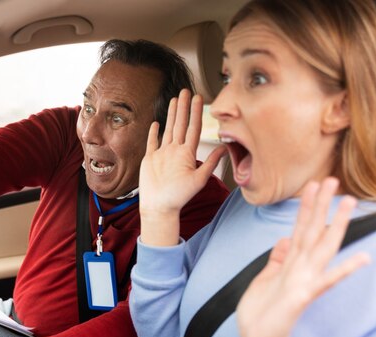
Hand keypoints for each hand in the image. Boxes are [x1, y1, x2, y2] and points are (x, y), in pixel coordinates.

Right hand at [139, 89, 226, 245]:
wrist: (160, 207)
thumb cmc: (179, 197)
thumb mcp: (199, 179)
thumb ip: (211, 162)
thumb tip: (225, 148)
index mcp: (187, 154)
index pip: (193, 128)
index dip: (196, 112)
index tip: (199, 98)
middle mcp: (176, 151)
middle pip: (181, 124)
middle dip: (184, 107)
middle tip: (187, 91)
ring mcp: (163, 154)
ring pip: (168, 129)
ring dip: (171, 114)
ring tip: (174, 100)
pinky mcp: (150, 159)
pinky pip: (153, 142)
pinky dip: (154, 132)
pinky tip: (156, 123)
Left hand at [236, 178, 369, 336]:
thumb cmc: (261, 313)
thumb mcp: (265, 279)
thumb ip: (277, 259)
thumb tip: (284, 239)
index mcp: (290, 263)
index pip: (301, 228)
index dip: (306, 207)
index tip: (312, 184)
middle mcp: (301, 268)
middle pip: (314, 230)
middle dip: (322, 205)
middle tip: (332, 179)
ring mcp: (305, 281)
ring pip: (323, 247)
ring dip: (336, 225)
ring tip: (349, 203)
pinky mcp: (303, 297)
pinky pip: (326, 280)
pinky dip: (344, 269)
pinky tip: (363, 257)